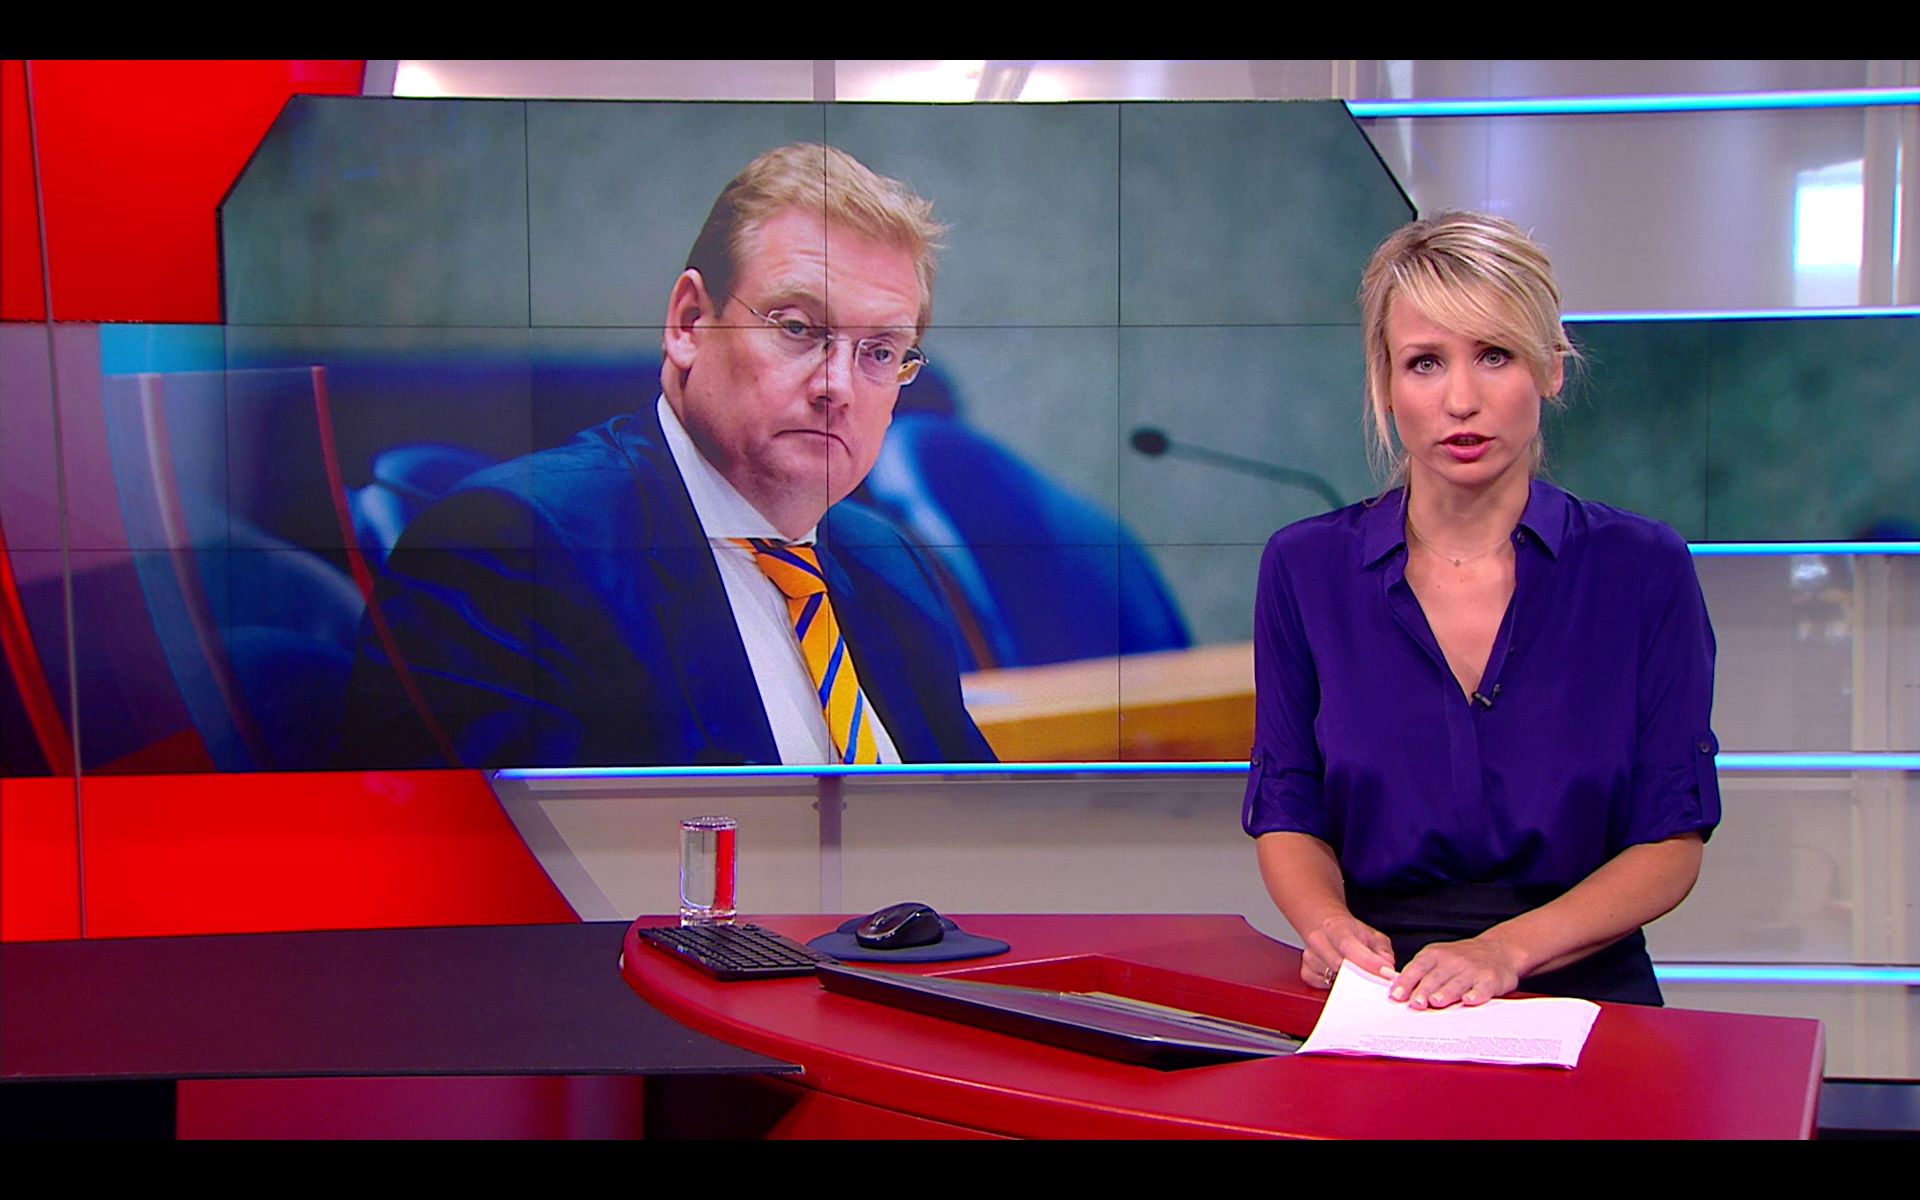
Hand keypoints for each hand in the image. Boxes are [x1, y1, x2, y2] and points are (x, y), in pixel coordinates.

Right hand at [1300, 913, 1396, 989]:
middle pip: (1339, 967)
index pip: (1348, 946)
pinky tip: (1338, 975)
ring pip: (1333, 979)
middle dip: (1361, 977)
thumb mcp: (1372, 935)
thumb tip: (1388, 968)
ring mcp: (1309, 957)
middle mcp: (1318, 940)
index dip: (1367, 961)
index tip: (1385, 972)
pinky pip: (1323, 987)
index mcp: (1336, 927)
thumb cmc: (1349, 932)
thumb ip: (1383, 951)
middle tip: (1374, 979)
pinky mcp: (1305, 972)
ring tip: (1352, 971)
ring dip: (1348, 981)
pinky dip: (1334, 985)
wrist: (1325, 925)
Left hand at [1389, 935, 1521, 1008]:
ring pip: (1456, 983)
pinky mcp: (1490, 979)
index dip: (1406, 982)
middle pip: (1435, 977)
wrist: (1498, 949)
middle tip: (1415, 1003)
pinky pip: (1482, 988)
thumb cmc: (1461, 958)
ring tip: (1435, 1002)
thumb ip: (1418, 973)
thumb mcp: (1437, 958)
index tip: (1396, 995)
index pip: (1417, 967)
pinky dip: (1476, 994)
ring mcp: (1471, 970)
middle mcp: (1452, 961)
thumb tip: (1395, 992)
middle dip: (1423, 990)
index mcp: (1435, 955)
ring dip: (1445, 992)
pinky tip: (1469, 1000)